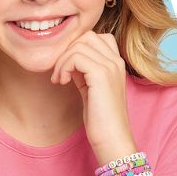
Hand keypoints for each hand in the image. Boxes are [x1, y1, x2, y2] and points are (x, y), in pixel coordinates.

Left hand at [50, 30, 132, 161]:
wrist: (112, 139)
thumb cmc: (101, 119)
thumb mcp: (91, 88)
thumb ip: (84, 71)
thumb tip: (68, 60)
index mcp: (116, 63)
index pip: (96, 37)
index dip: (77, 48)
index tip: (68, 68)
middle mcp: (116, 61)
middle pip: (87, 36)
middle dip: (68, 51)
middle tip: (61, 73)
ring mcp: (111, 66)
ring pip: (79, 45)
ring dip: (63, 61)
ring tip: (60, 79)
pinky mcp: (101, 75)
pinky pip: (75, 57)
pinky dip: (64, 67)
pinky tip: (63, 82)